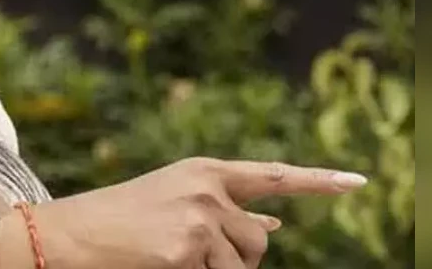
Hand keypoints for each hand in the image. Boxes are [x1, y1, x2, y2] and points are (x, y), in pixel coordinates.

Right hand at [36, 157, 367, 268]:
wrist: (74, 232)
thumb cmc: (122, 219)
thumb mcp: (177, 202)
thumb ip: (227, 208)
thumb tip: (275, 222)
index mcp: (204, 171)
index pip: (272, 176)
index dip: (317, 181)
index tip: (357, 181)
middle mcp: (207, 189)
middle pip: (261, 241)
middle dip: (238, 258)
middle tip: (192, 254)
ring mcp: (198, 219)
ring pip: (242, 266)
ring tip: (171, 256)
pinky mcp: (186, 250)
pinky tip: (160, 263)